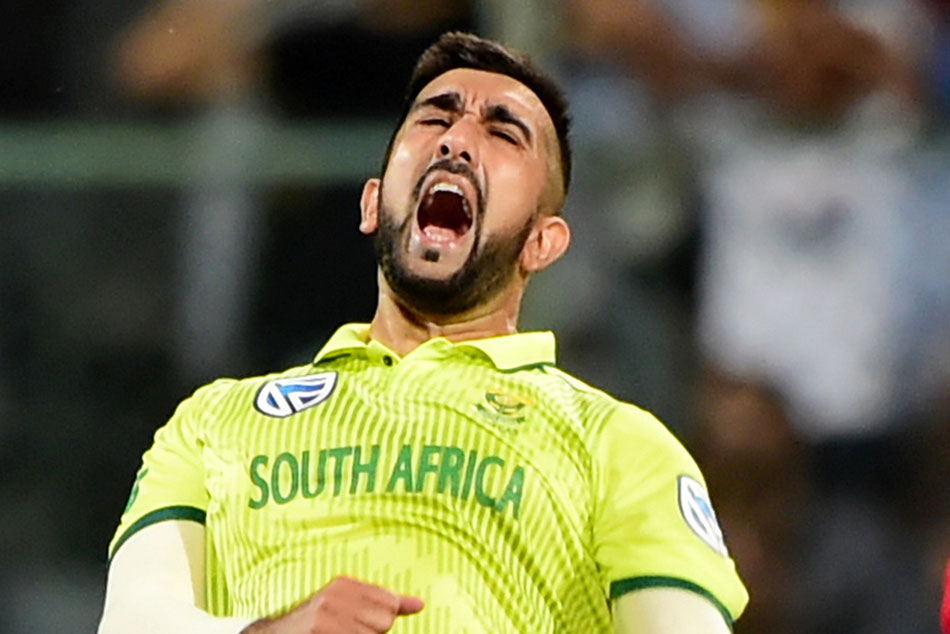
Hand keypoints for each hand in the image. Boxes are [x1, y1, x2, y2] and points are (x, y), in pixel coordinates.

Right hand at [241, 576, 424, 633]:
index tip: (353, 623)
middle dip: (368, 633)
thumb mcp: (350, 607)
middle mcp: (336, 593)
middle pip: (383, 623)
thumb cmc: (318, 625)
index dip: (377, 622)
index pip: (389, 605)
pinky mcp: (319, 628)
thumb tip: (419, 604)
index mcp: (346, 584)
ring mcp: (325, 612)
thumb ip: (387, 603)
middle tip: (342, 631)